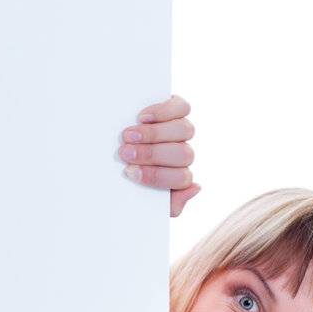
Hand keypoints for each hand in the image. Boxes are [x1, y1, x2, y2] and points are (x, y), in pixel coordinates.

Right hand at [118, 94, 199, 216]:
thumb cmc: (132, 181)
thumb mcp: (148, 199)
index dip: (157, 176)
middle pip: (183, 154)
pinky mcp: (177, 107)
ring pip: (184, 130)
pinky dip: (163, 111)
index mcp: (180, 177)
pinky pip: (182, 107)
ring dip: (154, 134)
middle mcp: (183, 154)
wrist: (116, 148)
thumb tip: (195, 187)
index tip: (131, 173)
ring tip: (128, 135)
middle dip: (151, 154)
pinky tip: (143, 117)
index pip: (182, 179)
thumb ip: (172, 204)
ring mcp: (182, 130)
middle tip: (126, 153)